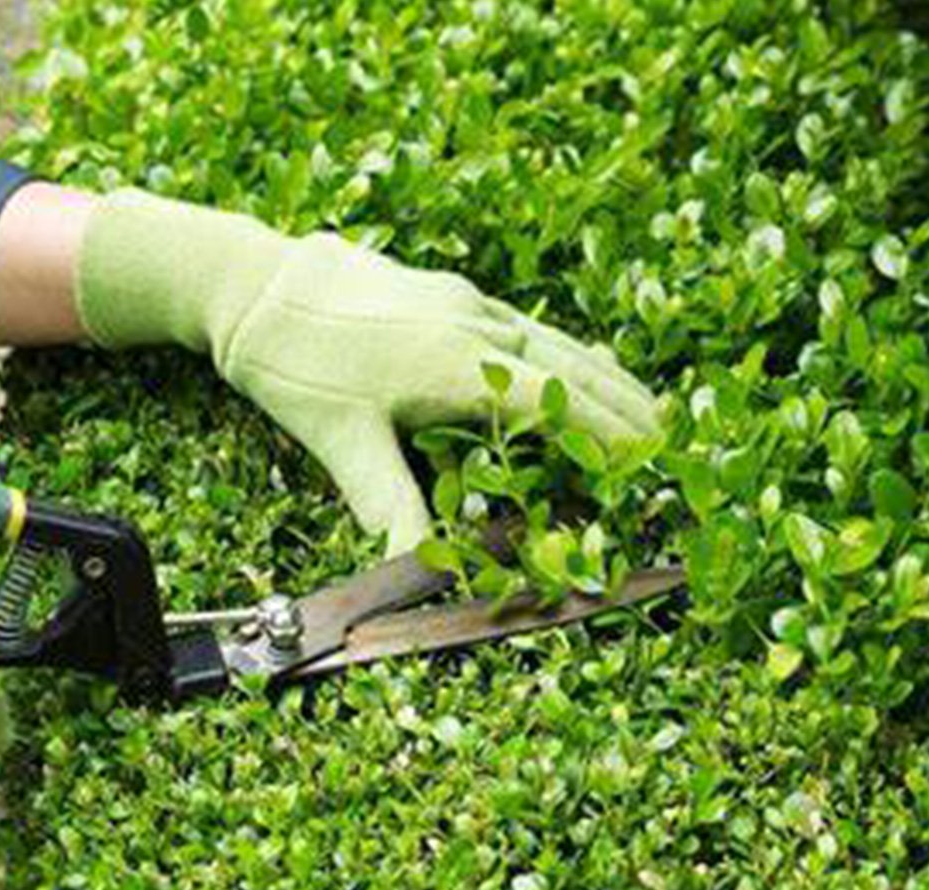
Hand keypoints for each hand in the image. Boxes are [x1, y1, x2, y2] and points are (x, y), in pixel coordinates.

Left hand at [76, 192, 659, 553]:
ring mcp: (465, 302)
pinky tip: (572, 364)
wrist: (253, 282)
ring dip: (605, 376)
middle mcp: (475, 326)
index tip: (650, 464)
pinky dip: (565, 352)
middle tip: (675, 442)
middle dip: (626, 408)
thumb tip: (414, 568)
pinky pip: (527, 325)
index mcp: (457, 365)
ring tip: (647, 404)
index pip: (555, 407)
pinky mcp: (450, 291)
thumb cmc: (293, 363)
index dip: (607, 438)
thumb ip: (388, 503)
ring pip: (556, 342)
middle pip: (572, 370)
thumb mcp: (341, 441)